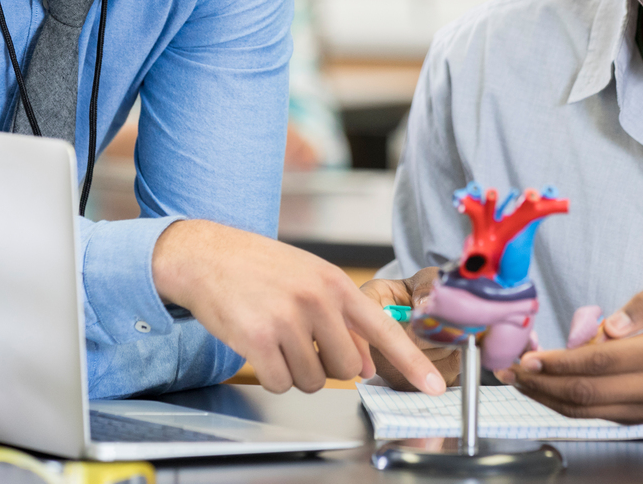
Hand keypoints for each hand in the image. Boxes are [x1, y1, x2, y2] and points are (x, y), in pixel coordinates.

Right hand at [152, 220, 446, 395]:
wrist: (207, 255)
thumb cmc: (261, 267)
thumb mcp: (310, 280)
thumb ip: (343, 319)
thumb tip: (368, 365)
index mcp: (336, 283)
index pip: (385, 329)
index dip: (412, 361)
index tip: (434, 386)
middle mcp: (317, 299)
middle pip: (346, 367)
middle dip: (326, 365)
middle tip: (303, 343)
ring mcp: (288, 319)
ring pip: (313, 380)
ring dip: (296, 372)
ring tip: (278, 340)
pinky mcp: (258, 338)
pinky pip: (281, 383)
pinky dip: (272, 376)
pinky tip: (260, 349)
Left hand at [495, 273, 642, 423]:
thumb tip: (611, 326)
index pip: (601, 362)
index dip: (560, 362)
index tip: (531, 356)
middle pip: (586, 393)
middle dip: (541, 383)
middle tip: (510, 370)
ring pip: (586, 411)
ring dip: (545, 398)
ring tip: (517, 381)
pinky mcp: (641, 420)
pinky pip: (595, 416)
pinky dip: (564, 404)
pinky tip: (544, 389)